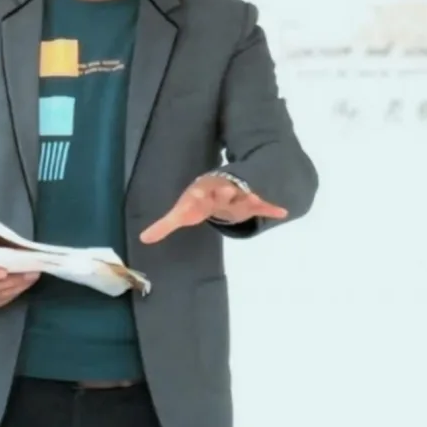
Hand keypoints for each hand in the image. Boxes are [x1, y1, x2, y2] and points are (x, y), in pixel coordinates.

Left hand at [139, 174, 287, 243]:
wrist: (221, 186)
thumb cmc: (199, 201)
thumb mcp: (182, 212)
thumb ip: (164, 225)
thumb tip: (143, 239)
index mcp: (203, 193)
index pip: (198, 194)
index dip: (197, 195)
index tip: (195, 195)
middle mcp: (221, 191)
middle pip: (224, 191)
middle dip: (225, 191)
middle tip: (228, 189)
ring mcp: (238, 196)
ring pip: (244, 196)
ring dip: (250, 197)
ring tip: (258, 198)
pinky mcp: (252, 202)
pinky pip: (263, 205)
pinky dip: (272, 208)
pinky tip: (283, 211)